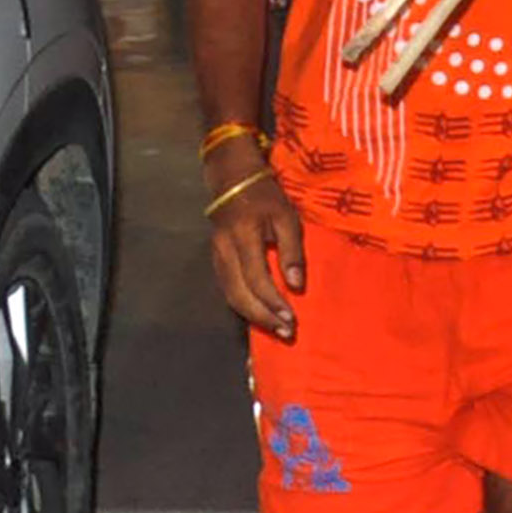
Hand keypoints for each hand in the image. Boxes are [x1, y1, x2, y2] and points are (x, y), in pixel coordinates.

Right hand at [209, 175, 305, 340]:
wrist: (231, 180)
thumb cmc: (266, 197)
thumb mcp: (287, 217)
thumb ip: (292, 250)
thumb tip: (295, 285)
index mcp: (243, 237)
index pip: (256, 278)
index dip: (272, 302)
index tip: (291, 319)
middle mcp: (224, 251)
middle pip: (239, 293)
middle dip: (262, 317)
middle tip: (286, 333)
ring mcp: (216, 256)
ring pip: (230, 294)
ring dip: (253, 315)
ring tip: (276, 328)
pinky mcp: (216, 260)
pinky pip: (227, 288)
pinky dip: (243, 305)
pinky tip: (260, 313)